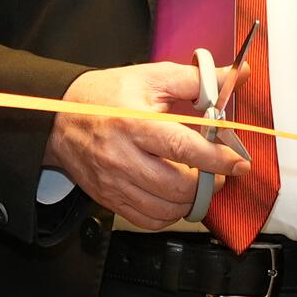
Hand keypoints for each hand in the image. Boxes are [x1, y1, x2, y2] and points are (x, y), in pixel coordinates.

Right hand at [46, 62, 247, 229]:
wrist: (58, 118)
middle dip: (209, 183)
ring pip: (166, 208)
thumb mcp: (151, 78)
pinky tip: (176, 196)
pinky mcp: (109, 198)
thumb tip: (238, 76)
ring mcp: (114, 182)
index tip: (238, 162)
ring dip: (192, 200)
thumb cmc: (105, 96)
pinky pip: (148, 220)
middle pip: (177, 186)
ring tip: (199, 182)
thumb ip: (197, 80)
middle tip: (219, 172)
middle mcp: (122, 156)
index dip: (216, 158)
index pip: (182, 147)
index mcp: (134, 123)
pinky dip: (170, 214)